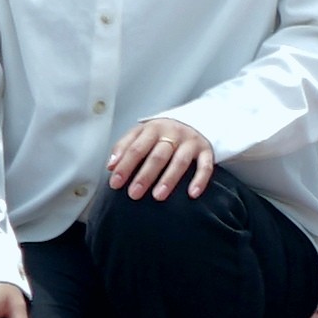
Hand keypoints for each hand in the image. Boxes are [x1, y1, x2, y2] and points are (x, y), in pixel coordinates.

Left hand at [104, 114, 220, 200]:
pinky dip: (200, 179)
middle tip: (134, 193)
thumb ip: (124, 147)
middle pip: (158, 155)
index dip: (125, 166)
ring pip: (180, 160)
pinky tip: (192, 193)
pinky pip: (205, 165)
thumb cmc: (160, 135)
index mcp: (153, 129)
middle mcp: (172, 133)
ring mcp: (190, 141)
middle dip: (145, 175)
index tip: (115, 183)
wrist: (192, 121)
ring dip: (169, 179)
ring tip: (158, 196)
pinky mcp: (206, 150)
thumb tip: (111, 165)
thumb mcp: (141, 134)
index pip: (136, 148)